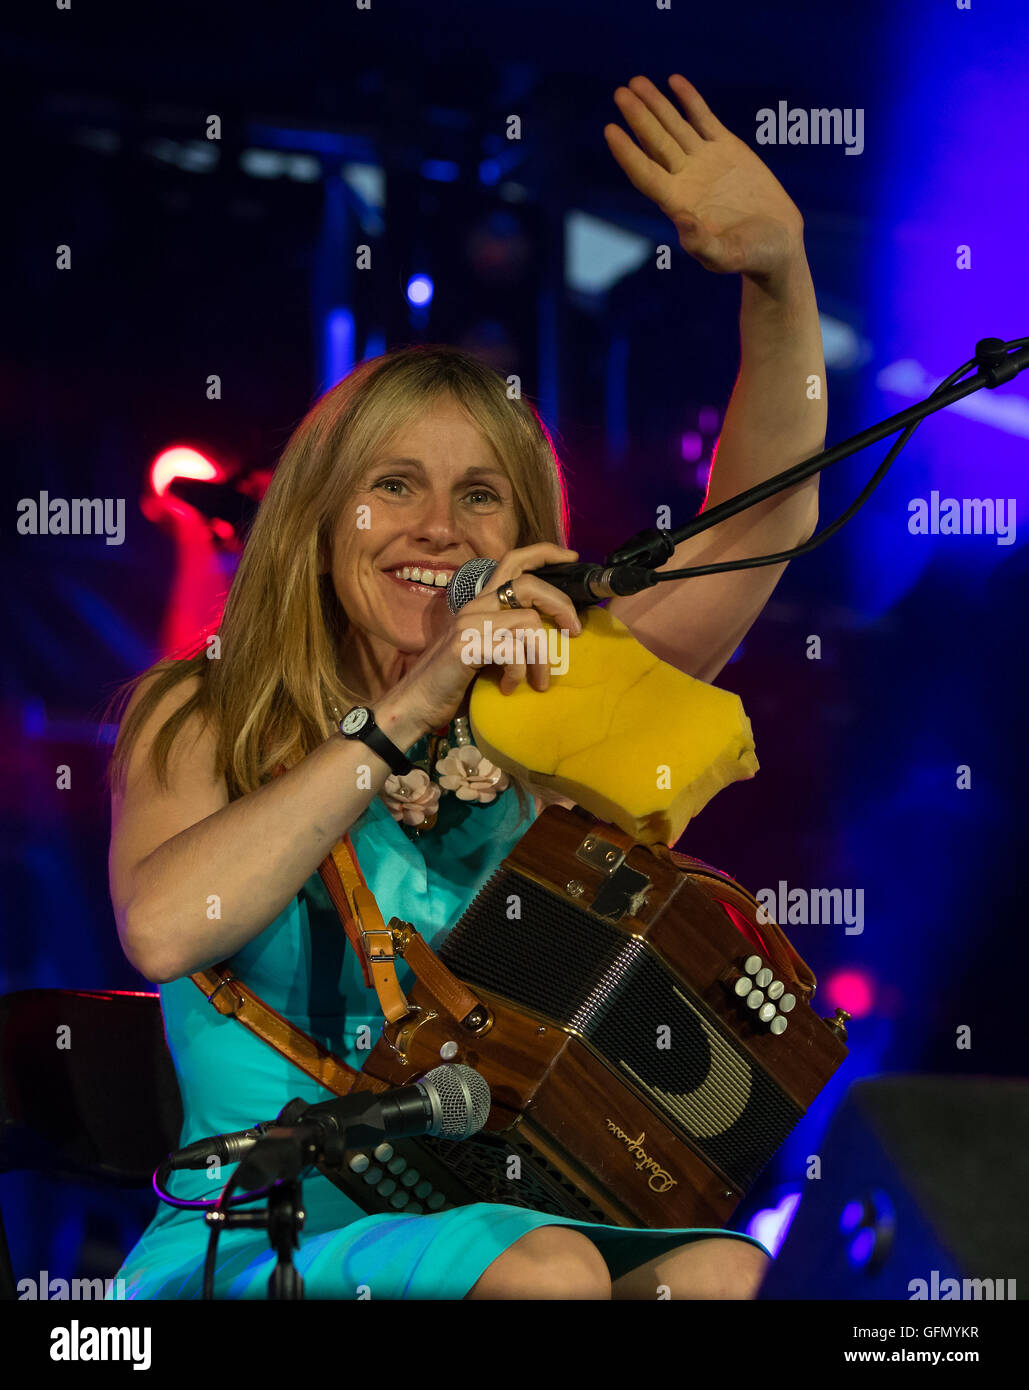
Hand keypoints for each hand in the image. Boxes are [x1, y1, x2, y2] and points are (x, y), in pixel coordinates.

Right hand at [384, 543, 582, 733]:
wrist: (414, 704)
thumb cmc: (453, 682)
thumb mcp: (486, 650)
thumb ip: (509, 635)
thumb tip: (551, 633)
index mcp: (481, 603)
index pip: (512, 561)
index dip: (545, 553)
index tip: (571, 558)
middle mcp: (475, 606)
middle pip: (529, 584)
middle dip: (560, 605)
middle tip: (573, 631)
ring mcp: (469, 624)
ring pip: (528, 622)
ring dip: (542, 657)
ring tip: (539, 681)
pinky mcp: (465, 646)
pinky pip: (511, 651)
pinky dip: (518, 673)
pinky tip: (508, 687)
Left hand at [604, 74, 804, 281]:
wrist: (777, 244)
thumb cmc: (749, 256)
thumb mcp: (725, 256)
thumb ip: (701, 244)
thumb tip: (680, 219)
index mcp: (679, 203)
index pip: (645, 173)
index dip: (627, 153)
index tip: (610, 131)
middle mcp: (686, 179)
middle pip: (655, 143)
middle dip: (638, 118)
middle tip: (620, 94)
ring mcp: (705, 161)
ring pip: (675, 126)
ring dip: (656, 104)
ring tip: (636, 82)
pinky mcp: (727, 148)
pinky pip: (704, 119)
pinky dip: (690, 100)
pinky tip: (674, 82)